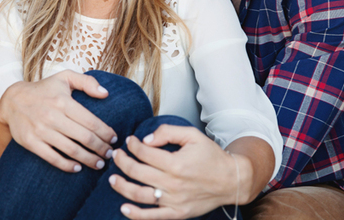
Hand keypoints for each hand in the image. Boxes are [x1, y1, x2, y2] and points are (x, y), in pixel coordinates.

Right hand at [0, 70, 117, 172]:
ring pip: (71, 150)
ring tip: (99, 163)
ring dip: (89, 159)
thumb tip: (106, 94)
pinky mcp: (31, 143)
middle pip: (84, 138)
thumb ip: (87, 82)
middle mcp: (52, 116)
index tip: (114, 139)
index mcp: (63, 102)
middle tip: (110, 154)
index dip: (105, 132)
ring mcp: (41, 131)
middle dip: (101, 148)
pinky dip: (67, 165)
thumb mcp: (64, 78)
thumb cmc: (44, 90)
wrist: (12, 101)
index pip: (91, 121)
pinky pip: (53, 158)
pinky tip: (78, 167)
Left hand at [108, 125, 248, 218]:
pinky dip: (135, 214)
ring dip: (121, 187)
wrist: (231, 180)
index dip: (132, 145)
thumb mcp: (192, 135)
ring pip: (139, 195)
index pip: (144, 153)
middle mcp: (173, 184)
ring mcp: (174, 201)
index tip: (129, 141)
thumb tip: (147, 139)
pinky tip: (124, 207)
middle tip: (116, 155)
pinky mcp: (177, 213)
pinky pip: (152, 217)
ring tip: (112, 178)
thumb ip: (168, 132)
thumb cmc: (211, 157)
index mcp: (176, 163)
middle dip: (122, 162)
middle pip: (137, 172)